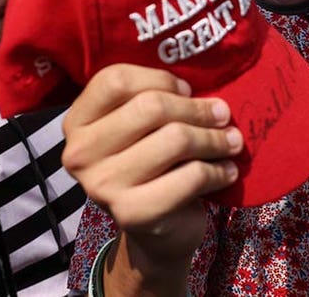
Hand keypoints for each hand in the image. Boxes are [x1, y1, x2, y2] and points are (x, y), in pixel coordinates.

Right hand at [61, 64, 241, 288]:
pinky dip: (218, 171)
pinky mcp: (133, 214)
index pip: (115, 80)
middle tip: (223, 114)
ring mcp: (103, 186)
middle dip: (198, 108)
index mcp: (77, 122)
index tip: (187, 89)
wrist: (154, 231)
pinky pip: (191, 176)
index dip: (160, 78)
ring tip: (232, 142)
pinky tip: (227, 171)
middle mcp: (80, 153)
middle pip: (151, 107)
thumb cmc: (151, 163)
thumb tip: (202, 88)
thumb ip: (154, 100)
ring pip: (176, 139)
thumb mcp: (140, 127)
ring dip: (214, 139)